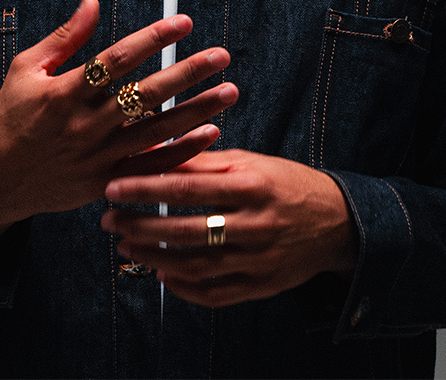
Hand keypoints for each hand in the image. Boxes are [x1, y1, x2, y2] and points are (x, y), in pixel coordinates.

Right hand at [0, 0, 237, 248]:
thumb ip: (65, 37)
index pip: (118, 59)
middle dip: (187, 73)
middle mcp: (85, 124)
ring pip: (157, 131)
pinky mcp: (105, 183)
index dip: (153, 38)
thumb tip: (92, 1)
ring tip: (229, 91)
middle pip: (146, 94)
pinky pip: (151, 167)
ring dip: (197, 110)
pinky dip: (182, 151)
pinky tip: (210, 132)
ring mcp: (97, 157)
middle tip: (221, 55)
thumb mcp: (27, 69)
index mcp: (64, 92)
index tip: (183, 22)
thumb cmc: (10, 116)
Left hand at [101, 149, 357, 307]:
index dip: (145, 188)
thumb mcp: (250, 162)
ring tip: (126, 246)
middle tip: (108, 219)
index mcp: (251, 185)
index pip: (186, 187)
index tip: (113, 186)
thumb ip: (204, 160)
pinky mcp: (260, 287)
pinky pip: (213, 294)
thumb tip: (157, 151)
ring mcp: (257, 260)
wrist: (336, 222)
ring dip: (152, 257)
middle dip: (139, 225)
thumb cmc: (286, 183)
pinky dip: (182, 288)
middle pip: (184, 229)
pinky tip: (161, 273)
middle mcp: (254, 224)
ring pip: (193, 266)